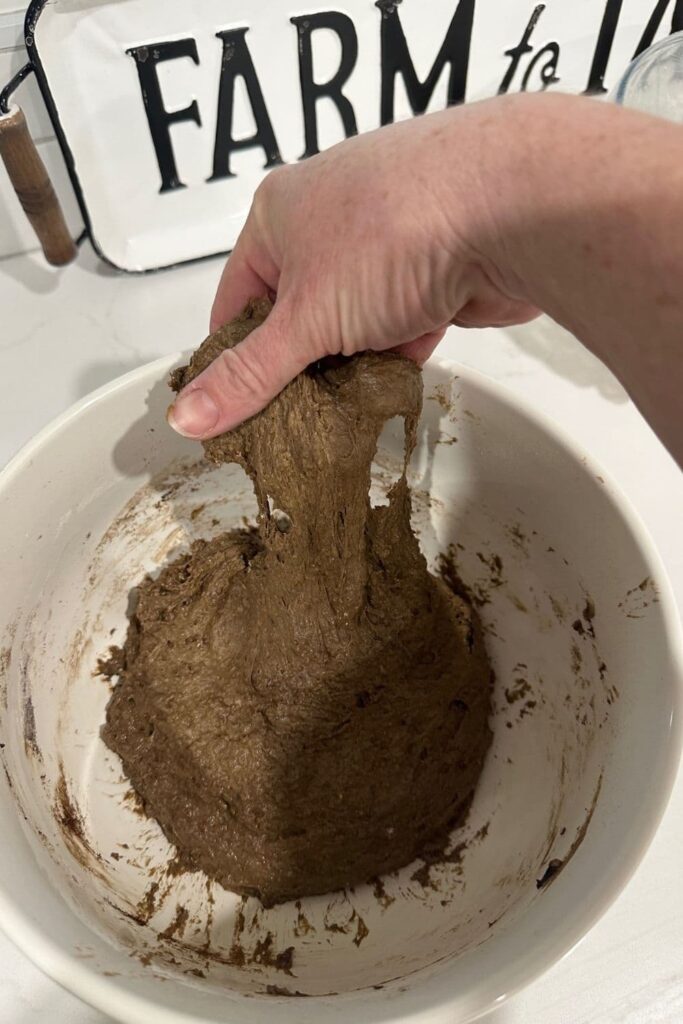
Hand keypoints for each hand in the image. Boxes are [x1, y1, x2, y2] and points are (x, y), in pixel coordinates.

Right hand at [168, 97, 540, 438]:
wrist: (514, 206)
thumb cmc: (396, 230)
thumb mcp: (305, 319)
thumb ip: (250, 374)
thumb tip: (188, 414)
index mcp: (279, 215)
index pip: (236, 302)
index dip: (233, 360)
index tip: (235, 411)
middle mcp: (330, 221)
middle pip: (297, 316)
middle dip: (301, 368)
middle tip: (295, 422)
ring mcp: (387, 242)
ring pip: (352, 323)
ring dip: (352, 364)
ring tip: (346, 409)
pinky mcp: (434, 266)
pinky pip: (399, 323)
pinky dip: (396, 354)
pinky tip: (393, 383)